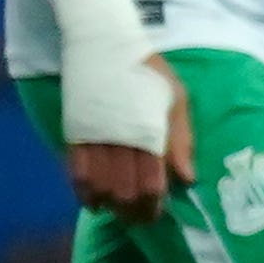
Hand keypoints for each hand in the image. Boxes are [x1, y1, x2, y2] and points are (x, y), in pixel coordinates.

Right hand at [71, 60, 193, 221]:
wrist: (102, 44)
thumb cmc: (147, 71)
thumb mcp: (176, 99)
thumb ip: (181, 140)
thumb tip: (188, 179)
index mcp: (150, 132)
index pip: (152, 184)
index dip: (153, 206)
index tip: (157, 213)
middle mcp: (121, 140)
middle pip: (125, 192)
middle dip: (132, 212)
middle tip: (139, 219)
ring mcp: (95, 138)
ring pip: (99, 187)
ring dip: (109, 206)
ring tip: (119, 212)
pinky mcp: (75, 133)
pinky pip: (76, 173)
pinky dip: (84, 193)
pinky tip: (93, 202)